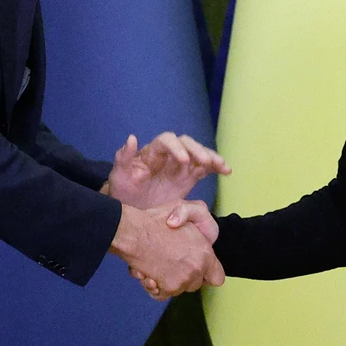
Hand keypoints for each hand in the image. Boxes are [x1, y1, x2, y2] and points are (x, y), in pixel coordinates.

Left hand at [103, 132, 231, 209]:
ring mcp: (180, 165)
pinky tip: (226, 171)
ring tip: (222, 166)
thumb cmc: (123, 190)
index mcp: (152, 153)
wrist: (131, 208)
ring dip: (211, 157)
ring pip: (199, 154)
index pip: (166, 141)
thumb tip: (132, 137)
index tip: (183, 160)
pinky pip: (205, 168)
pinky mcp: (189, 176)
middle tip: (206, 162)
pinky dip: (216, 167)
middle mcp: (168, 155)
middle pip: (186, 143)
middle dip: (197, 150)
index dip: (176, 147)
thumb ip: (124, 158)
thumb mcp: (119, 176)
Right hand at [110, 203, 223, 300]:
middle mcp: (196, 270)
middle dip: (186, 275)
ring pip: (178, 289)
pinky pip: (162, 295)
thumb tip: (191, 231)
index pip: (217, 278)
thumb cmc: (155, 219)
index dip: (208, 274)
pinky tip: (148, 275)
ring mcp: (181, 281)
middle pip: (195, 284)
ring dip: (167, 280)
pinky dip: (154, 287)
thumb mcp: (184, 207)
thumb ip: (197, 214)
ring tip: (155, 264)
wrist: (131, 232)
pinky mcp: (165, 288)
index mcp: (205, 253)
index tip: (195, 266)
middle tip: (172, 260)